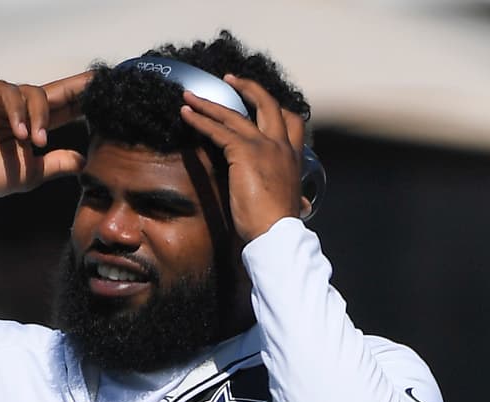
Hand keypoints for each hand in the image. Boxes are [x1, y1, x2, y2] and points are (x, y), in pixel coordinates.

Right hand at [0, 72, 90, 209]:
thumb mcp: (32, 172)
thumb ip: (57, 163)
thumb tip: (85, 162)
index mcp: (34, 123)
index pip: (65, 107)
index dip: (84, 100)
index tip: (109, 94)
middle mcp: (20, 106)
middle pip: (55, 92)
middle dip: (77, 89)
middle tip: (98, 86)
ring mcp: (2, 97)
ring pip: (33, 93)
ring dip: (38, 118)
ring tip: (35, 142)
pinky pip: (8, 93)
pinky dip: (17, 112)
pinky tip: (19, 132)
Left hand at [179, 75, 306, 241]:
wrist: (276, 234)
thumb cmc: (279, 226)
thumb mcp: (290, 205)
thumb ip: (295, 199)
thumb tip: (303, 206)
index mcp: (293, 157)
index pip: (291, 121)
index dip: (276, 107)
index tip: (260, 100)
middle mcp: (281, 146)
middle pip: (267, 104)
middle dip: (247, 88)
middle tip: (230, 79)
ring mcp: (263, 146)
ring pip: (234, 115)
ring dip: (210, 103)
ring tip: (190, 95)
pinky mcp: (244, 152)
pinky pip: (218, 130)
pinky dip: (200, 119)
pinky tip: (186, 114)